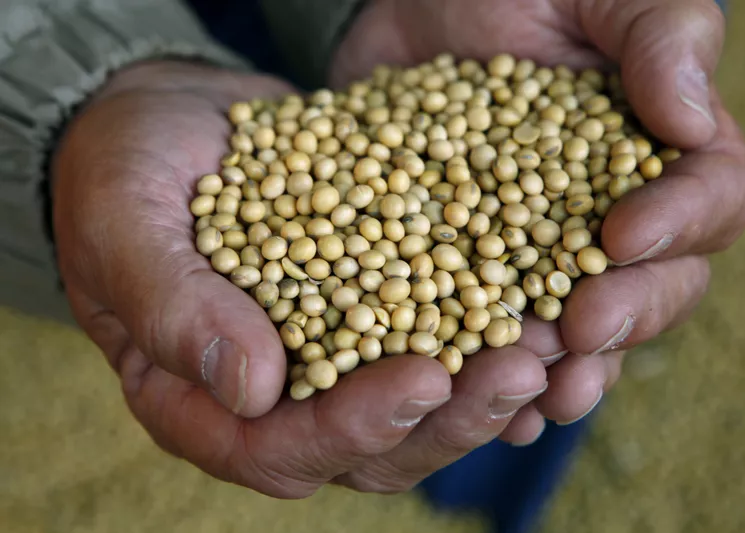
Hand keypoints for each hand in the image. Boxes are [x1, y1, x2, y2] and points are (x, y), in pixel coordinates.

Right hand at [52, 61, 549, 496]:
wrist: (170, 125)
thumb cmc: (125, 171)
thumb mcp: (127, 224)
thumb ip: (172, 308)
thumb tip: (252, 388)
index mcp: (199, 401)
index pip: (279, 448)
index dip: (354, 427)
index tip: (422, 378)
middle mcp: (273, 399)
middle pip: (370, 449)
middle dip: (448, 418)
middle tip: (520, 369)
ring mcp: (328, 360)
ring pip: (417, 409)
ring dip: (485, 387)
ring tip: (549, 344)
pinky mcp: (370, 312)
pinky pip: (435, 342)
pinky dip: (486, 336)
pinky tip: (539, 314)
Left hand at [330, 0, 744, 478]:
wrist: (413, 10)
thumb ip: (659, 36)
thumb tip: (693, 122)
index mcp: (665, 152)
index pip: (708, 200)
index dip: (677, 226)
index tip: (623, 235)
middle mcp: (617, 214)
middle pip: (657, 285)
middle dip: (625, 314)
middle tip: (581, 332)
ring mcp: (548, 252)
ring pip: (586, 330)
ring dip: (571, 368)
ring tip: (543, 394)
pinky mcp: (480, 270)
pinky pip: (505, 336)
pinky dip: (502, 373)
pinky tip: (493, 408)